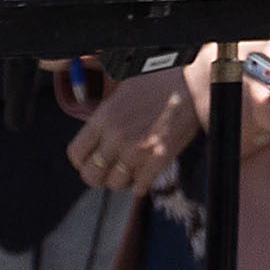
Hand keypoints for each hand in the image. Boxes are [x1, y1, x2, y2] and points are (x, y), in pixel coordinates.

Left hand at [68, 62, 207, 195]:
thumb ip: (104, 116)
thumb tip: (96, 136)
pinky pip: (140, 187)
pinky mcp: (160, 159)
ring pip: (115, 184)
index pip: (76, 154)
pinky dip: (141, 184)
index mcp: (103, 118)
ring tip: (129, 170)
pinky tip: (145, 173)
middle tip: (108, 169)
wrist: (193, 83)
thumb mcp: (122, 91)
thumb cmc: (159, 82)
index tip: (91, 159)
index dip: (82, 160)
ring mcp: (138, 150)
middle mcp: (116, 137)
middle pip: (91, 175)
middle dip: (98, 175)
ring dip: (121, 180)